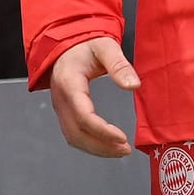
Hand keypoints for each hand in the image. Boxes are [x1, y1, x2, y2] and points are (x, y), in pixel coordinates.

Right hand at [48, 37, 139, 157]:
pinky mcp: (64, 112)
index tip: (123, 138)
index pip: (83, 115)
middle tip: (125, 149)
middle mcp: (61, 99)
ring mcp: (60, 107)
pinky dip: (90, 144)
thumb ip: (119, 65)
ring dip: (96, 148)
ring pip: (73, 137)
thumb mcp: (104, 46)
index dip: (103, 131)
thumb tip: (133, 85)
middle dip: (101, 146)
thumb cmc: (84, 45)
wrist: (65, 44)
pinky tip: (107, 145)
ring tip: (119, 150)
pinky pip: (73, 134)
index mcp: (69, 83)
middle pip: (76, 133)